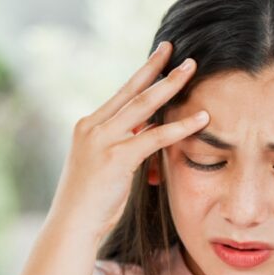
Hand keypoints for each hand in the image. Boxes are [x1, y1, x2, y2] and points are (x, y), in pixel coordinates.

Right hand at [46, 41, 209, 241]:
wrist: (72, 225)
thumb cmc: (90, 203)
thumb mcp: (105, 166)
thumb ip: (123, 144)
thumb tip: (146, 129)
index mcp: (87, 127)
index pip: (120, 94)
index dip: (142, 74)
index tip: (160, 56)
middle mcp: (92, 127)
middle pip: (131, 90)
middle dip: (157, 67)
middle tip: (177, 49)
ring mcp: (102, 140)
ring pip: (143, 105)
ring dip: (170, 86)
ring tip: (192, 70)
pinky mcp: (116, 157)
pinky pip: (154, 136)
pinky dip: (180, 126)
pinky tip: (201, 118)